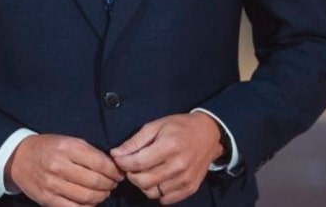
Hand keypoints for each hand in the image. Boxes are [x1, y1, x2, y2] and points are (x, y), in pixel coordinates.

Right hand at [5, 133, 123, 205]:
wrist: (19, 158)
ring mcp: (52, 184)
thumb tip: (112, 166)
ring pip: (87, 197)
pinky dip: (87, 206)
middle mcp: (59, 166)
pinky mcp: (47, 199)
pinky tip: (90, 201)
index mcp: (66, 147)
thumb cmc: (47, 148)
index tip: (118, 173)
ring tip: (103, 192)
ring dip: (101, 196)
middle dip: (109, 185)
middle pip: (95, 182)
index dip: (114, 171)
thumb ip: (89, 152)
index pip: (100, 163)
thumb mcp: (67, 140)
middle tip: (112, 184)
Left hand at [109, 113, 223, 204]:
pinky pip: (166, 199)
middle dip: (131, 175)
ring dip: (143, 184)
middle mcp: (178, 165)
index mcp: (169, 146)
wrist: (209, 134)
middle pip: (143, 181)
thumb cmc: (179, 127)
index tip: (119, 159)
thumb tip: (116, 154)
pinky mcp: (190, 188)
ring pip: (153, 193)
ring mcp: (185, 179)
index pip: (138, 163)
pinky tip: (157, 180)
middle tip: (131, 167)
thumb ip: (135, 141)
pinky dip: (157, 192)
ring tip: (145, 172)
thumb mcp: (156, 126)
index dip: (123, 163)